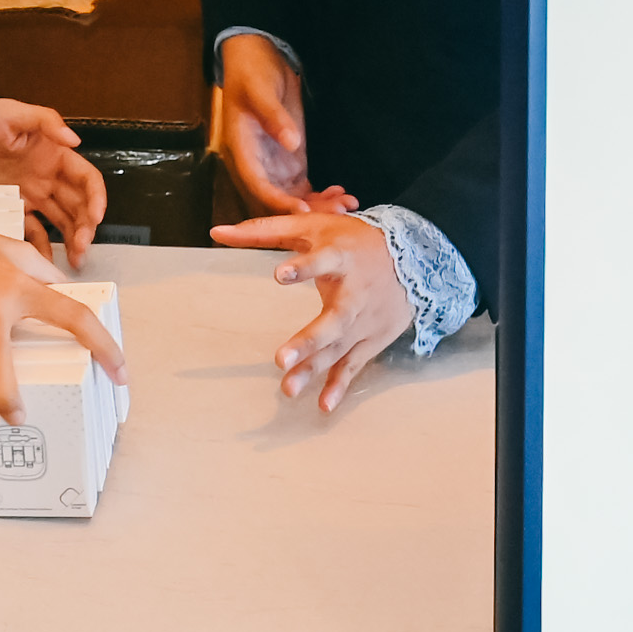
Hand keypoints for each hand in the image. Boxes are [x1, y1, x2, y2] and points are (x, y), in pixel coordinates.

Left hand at [0, 98, 103, 259]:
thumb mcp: (14, 113)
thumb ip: (46, 121)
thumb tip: (74, 138)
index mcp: (55, 156)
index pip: (86, 179)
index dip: (96, 198)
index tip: (96, 216)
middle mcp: (48, 178)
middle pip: (78, 206)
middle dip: (86, 227)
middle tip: (83, 246)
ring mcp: (32, 196)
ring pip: (62, 222)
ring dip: (73, 240)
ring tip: (76, 259)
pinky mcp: (14, 209)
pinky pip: (33, 232)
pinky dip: (42, 247)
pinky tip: (46, 261)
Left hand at [210, 208, 411, 413]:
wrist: (417, 257)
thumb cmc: (351, 239)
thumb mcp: (312, 226)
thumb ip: (263, 231)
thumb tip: (216, 232)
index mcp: (340, 257)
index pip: (322, 261)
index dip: (304, 267)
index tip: (279, 274)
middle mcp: (355, 292)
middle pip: (334, 319)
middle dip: (308, 340)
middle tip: (279, 359)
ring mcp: (366, 320)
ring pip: (339, 347)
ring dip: (314, 368)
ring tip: (287, 388)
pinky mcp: (373, 339)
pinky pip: (354, 365)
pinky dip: (340, 385)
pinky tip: (323, 405)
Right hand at [213, 32, 350, 216]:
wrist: (257, 58)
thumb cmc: (252, 72)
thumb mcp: (261, 89)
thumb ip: (274, 116)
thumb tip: (291, 143)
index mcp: (241, 149)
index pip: (258, 184)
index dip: (278, 202)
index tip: (303, 211)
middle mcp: (256, 164)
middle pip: (277, 198)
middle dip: (305, 209)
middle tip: (338, 212)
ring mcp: (273, 165)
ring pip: (292, 197)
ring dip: (317, 205)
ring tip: (347, 204)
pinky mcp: (289, 161)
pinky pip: (302, 188)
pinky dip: (319, 195)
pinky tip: (340, 194)